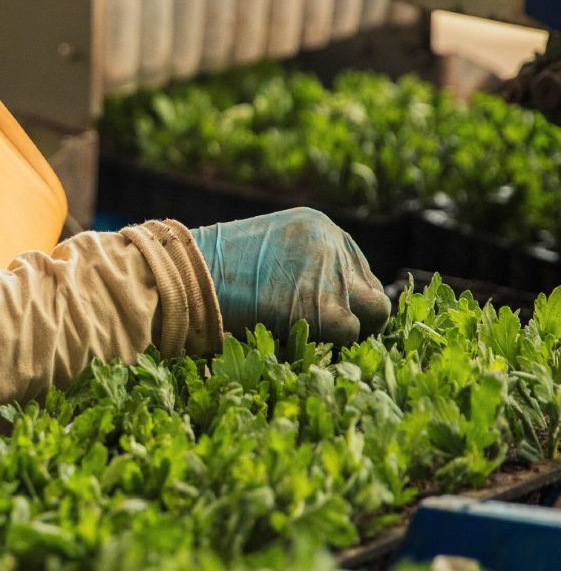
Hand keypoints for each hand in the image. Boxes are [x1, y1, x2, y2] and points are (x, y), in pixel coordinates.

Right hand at [188, 207, 389, 344]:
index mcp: (319, 226)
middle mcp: (334, 244)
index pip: (356, 266)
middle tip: (334, 333)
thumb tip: (324, 294)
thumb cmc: (219, 268)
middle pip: (371, 289)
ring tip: (318, 340)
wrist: (197, 275)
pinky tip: (306, 343)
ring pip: (372, 313)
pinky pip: (353, 335)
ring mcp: (335, 275)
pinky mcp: (331, 309)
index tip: (331, 313)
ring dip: (350, 331)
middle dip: (359, 314)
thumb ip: (301, 263)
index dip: (346, 295)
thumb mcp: (267, 249)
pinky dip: (333, 344)